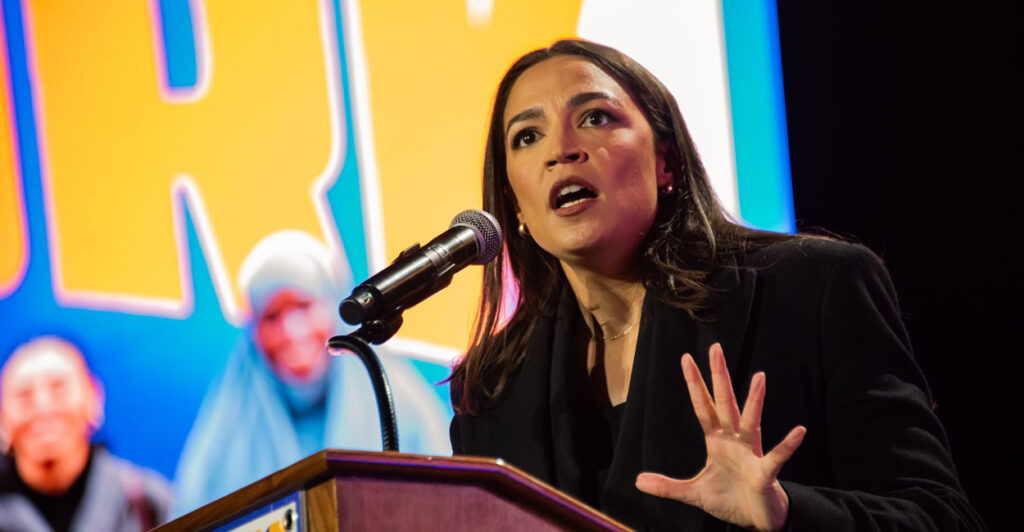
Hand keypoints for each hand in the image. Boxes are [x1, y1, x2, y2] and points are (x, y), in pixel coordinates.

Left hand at [635, 343, 805, 531]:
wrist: (756, 520)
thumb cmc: (730, 499)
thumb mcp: (693, 493)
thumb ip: (667, 486)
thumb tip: (638, 481)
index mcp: (716, 441)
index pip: (703, 407)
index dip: (695, 384)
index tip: (686, 358)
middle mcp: (734, 441)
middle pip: (725, 403)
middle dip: (719, 377)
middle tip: (715, 349)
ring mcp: (750, 455)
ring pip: (751, 422)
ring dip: (754, 401)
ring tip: (759, 377)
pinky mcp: (764, 474)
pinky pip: (776, 458)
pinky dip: (787, 446)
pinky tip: (798, 431)